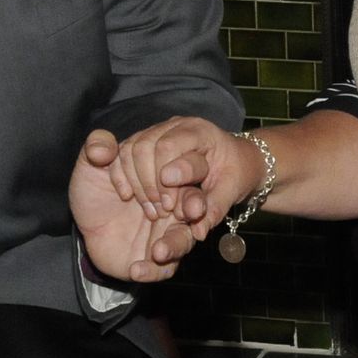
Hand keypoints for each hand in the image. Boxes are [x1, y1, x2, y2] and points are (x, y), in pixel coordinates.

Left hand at [71, 130, 210, 281]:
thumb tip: (104, 148)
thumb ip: (96, 148)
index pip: (182, 170)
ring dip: (176, 244)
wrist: (86, 231)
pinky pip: (163, 270)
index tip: (162, 177)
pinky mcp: (158, 262)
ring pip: (184, 240)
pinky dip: (152, 271)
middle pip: (194, 204)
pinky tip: (136, 269)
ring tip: (159, 251)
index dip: (176, 171)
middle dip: (194, 206)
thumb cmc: (96, 194)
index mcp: (164, 178)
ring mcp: (167, 233)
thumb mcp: (91, 167)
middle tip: (188, 211)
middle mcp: (172, 205)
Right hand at [108, 116, 262, 237]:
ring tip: (152, 209)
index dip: (164, 180)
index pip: (168, 148)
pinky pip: (123, 153)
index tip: (170, 208)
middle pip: (145, 147)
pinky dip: (122, 176)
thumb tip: (197, 232)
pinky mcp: (145, 141)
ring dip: (136, 183)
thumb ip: (216, 208)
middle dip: (149, 183)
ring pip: (131, 149)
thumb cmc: (235, 173)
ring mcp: (158, 130)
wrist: (235, 160)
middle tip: (161, 211)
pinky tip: (129, 196)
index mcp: (200, 131)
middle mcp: (176, 125)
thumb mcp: (232, 190)